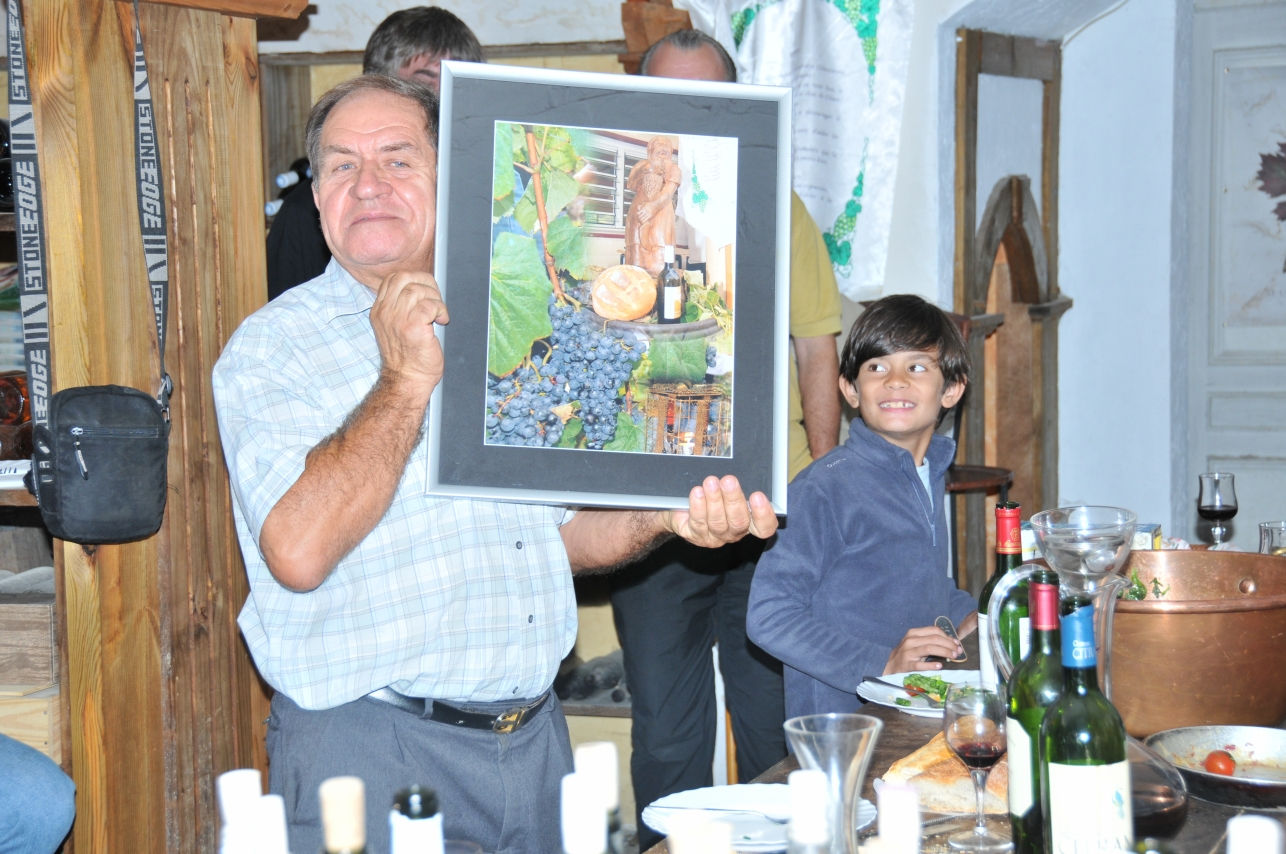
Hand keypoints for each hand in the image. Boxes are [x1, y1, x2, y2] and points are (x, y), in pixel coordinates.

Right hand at [370, 270, 448, 391]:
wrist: (407, 380)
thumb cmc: (407, 357)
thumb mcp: (395, 327)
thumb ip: (401, 308)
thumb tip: (423, 288)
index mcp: (379, 311)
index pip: (393, 279)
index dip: (414, 279)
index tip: (426, 291)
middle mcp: (385, 312)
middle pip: (404, 277)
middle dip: (426, 283)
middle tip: (435, 299)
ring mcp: (397, 319)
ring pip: (417, 290)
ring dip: (435, 299)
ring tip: (438, 314)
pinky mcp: (412, 327)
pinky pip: (429, 305)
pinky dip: (440, 310)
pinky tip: (442, 321)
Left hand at [661, 475, 777, 547]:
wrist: (684, 506)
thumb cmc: (714, 495)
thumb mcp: (728, 489)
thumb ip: (737, 485)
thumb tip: (744, 466)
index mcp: (748, 522)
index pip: (764, 527)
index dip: (764, 515)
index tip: (757, 496)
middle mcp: (733, 532)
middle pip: (739, 522)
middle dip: (734, 499)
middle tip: (729, 481)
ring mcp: (714, 537)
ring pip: (717, 523)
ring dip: (714, 500)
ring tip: (710, 483)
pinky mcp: (695, 535)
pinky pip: (698, 523)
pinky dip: (698, 507)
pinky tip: (697, 493)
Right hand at [884, 625, 964, 673]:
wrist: (891, 666)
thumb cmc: (907, 654)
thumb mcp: (916, 643)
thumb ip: (930, 640)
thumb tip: (951, 642)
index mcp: (913, 633)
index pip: (934, 630)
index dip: (947, 636)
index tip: (956, 643)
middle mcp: (910, 641)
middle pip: (934, 639)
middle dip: (949, 645)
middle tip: (958, 651)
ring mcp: (908, 653)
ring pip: (929, 648)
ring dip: (944, 652)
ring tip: (953, 657)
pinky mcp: (907, 665)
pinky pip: (921, 664)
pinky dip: (931, 665)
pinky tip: (940, 666)